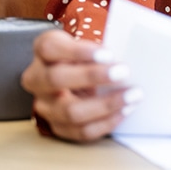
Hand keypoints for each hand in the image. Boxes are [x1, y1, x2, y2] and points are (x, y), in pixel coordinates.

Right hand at [20, 28, 141, 142]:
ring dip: (105, 104)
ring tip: (132, 95)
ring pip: (69, 111)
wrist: (75, 70)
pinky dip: (106, 122)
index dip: (78, 51)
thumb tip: (132, 48)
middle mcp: (37, 78)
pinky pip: (80, 131)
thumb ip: (103, 44)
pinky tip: (125, 110)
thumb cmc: (86, 52)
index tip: (108, 53)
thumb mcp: (89, 40)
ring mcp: (45, 105)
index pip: (50, 48)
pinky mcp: (57, 125)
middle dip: (93, 76)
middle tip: (123, 72)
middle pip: (56, 79)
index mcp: (44, 50)